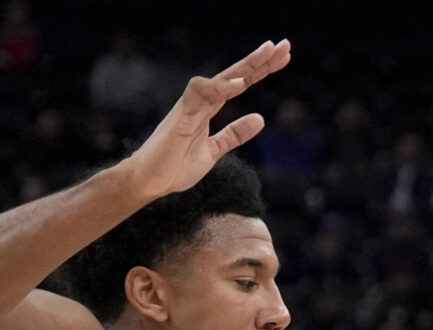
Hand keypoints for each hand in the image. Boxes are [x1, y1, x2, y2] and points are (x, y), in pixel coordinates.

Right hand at [118, 40, 291, 201]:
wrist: (149, 182)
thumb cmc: (174, 166)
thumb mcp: (213, 151)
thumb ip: (233, 134)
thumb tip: (260, 118)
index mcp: (208, 108)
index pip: (239, 83)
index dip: (260, 70)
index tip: (283, 57)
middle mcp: (200, 103)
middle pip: (234, 75)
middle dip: (259, 60)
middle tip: (284, 45)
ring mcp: (190, 108)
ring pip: (220, 78)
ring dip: (245, 65)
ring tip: (268, 53)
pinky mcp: (180, 118)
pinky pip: (199, 95)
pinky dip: (219, 88)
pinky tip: (240, 83)